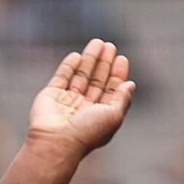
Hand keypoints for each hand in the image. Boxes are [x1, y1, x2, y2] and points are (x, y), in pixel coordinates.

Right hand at [27, 38, 133, 156]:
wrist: (57, 141)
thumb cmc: (88, 132)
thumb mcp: (113, 116)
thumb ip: (122, 99)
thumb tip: (131, 84)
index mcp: (101, 114)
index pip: (112, 90)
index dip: (117, 74)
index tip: (122, 58)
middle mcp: (85, 108)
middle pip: (97, 80)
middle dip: (104, 63)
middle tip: (110, 45)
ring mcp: (68, 101)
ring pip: (81, 75)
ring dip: (89, 59)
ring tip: (97, 42)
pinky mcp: (51, 95)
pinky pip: (62, 77)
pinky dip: (69, 66)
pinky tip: (77, 55)